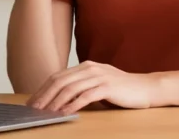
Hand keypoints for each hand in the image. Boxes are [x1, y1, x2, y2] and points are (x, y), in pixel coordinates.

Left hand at [26, 61, 162, 114]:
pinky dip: (73, 104)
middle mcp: (90, 68)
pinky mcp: (107, 87)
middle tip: (34, 109)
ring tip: (46, 112)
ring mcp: (98, 76)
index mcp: (85, 66)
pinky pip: (85, 96)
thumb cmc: (121, 90)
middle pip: (60, 81)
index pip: (58, 77)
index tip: (32, 102)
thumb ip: (81, 87)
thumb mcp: (98, 84)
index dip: (43, 89)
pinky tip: (65, 112)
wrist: (146, 88)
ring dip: (55, 101)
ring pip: (70, 88)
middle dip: (44, 95)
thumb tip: (60, 99)